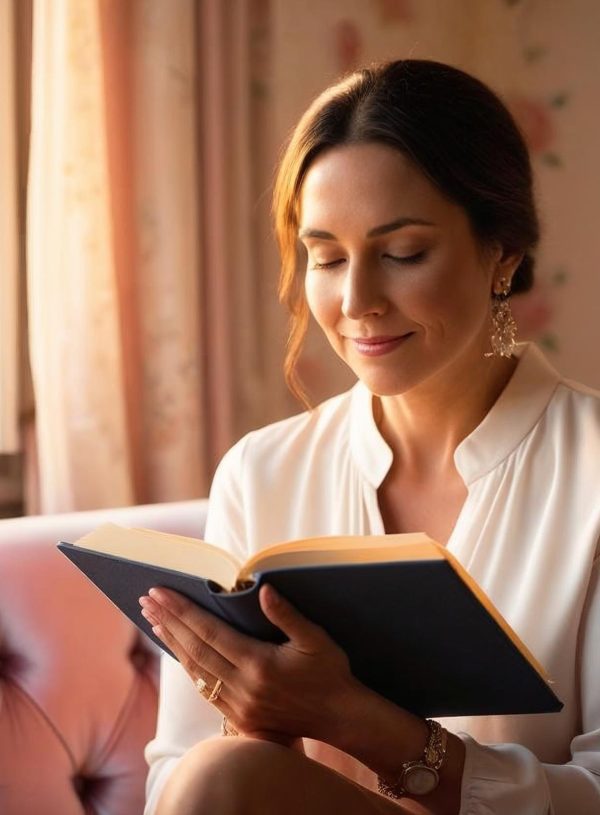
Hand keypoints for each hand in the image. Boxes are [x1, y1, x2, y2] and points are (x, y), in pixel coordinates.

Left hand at [139, 584, 363, 745]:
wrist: (340, 717)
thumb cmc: (330, 673)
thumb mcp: (315, 639)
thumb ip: (287, 614)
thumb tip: (263, 589)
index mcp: (258, 665)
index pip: (209, 632)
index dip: (182, 611)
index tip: (161, 592)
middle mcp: (243, 688)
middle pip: (195, 650)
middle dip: (169, 622)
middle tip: (147, 599)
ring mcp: (239, 706)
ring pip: (195, 671)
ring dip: (172, 644)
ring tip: (154, 620)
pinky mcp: (240, 718)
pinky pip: (205, 688)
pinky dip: (188, 666)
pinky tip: (179, 651)